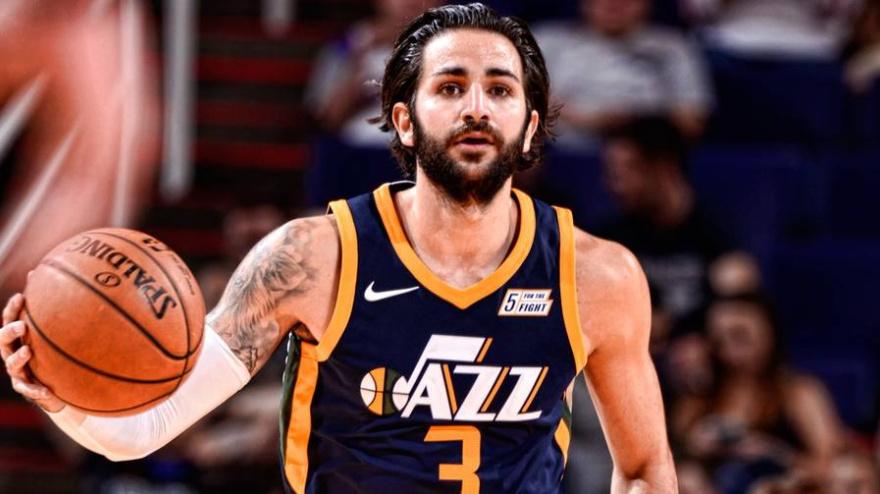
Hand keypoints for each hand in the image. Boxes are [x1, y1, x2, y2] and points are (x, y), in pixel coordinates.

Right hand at [1, 293, 64, 411]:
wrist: (54, 386)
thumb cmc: (50, 353)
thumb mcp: (51, 334)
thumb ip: (50, 312)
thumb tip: (51, 283)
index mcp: (17, 337)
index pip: (10, 320)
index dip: (12, 309)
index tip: (21, 296)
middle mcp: (12, 352)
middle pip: (2, 340)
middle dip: (10, 331)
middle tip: (22, 325)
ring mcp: (17, 371)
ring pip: (12, 364)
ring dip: (18, 357)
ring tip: (28, 351)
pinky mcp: (25, 388)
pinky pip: (27, 389)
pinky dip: (35, 389)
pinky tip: (45, 390)